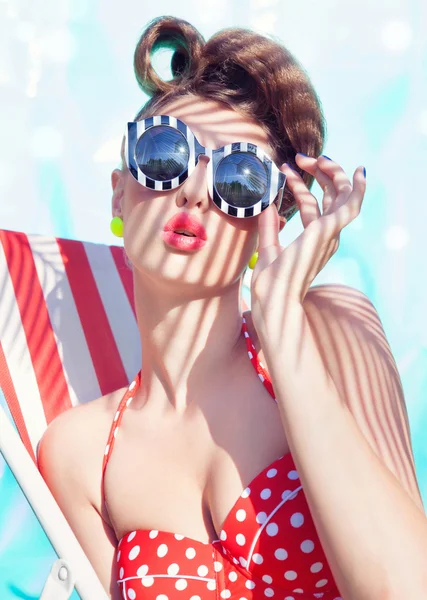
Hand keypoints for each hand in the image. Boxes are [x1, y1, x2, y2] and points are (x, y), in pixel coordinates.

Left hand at [250, 153, 365, 331]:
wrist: (275, 299)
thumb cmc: (271, 285)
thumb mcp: (267, 250)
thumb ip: (269, 229)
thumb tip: (268, 206)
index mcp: (313, 241)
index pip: (311, 207)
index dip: (299, 187)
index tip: (285, 170)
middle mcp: (326, 237)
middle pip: (329, 197)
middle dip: (318, 174)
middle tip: (299, 158)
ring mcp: (329, 234)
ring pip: (339, 196)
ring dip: (330, 173)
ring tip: (311, 157)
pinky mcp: (328, 231)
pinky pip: (350, 206)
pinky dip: (356, 189)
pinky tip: (359, 173)